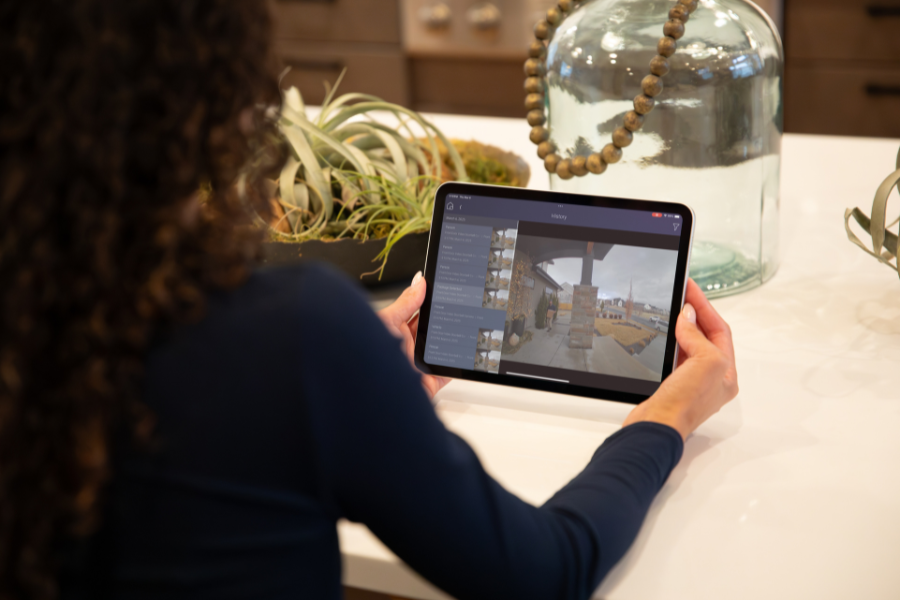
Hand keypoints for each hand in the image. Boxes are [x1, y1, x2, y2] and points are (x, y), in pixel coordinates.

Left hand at [378, 272, 450, 398]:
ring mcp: (417, 365)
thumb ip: (406, 302)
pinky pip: (446, 373)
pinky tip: (461, 356)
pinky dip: (455, 366)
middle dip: (441, 322)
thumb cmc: (368, 356)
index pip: (416, 312)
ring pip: (440, 350)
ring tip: (460, 329)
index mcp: (394, 330)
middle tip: (455, 309)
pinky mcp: (427, 383)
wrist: (370, 392)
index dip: (429, 302)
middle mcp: (406, 347)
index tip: (443, 291)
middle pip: (430, 331)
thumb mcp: (387, 321)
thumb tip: (419, 281)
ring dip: (449, 342)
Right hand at [622, 278, 737, 440]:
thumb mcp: (704, 363)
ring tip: (673, 309)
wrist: (655, 427)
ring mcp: (690, 383)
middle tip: (682, 294)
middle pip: (705, 337)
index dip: (704, 307)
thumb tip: (688, 316)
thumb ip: (698, 337)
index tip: (691, 289)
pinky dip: (669, 342)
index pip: (719, 331)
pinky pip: (673, 356)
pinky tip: (663, 335)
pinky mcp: (670, 386)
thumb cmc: (683, 406)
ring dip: (681, 327)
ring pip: (688, 346)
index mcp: (726, 374)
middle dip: (694, 315)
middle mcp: (710, 379)